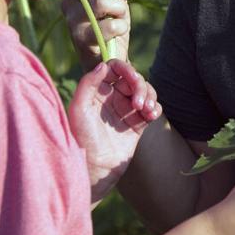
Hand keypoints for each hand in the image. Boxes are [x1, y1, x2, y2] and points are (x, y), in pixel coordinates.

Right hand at [63, 0, 132, 68]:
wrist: (109, 63)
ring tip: (121, 16)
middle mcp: (69, 2)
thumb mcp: (114, 2)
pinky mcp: (80, 39)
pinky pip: (108, 25)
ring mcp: (72, 21)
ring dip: (119, 8)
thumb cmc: (110, 30)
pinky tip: (119, 31)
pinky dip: (121, 26)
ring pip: (100, 2)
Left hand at [69, 59, 160, 203]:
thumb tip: (103, 65)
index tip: (132, 78)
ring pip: (146, 90)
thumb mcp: (79, 109)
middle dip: (140, 86)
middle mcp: (113, 96)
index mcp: (98, 89)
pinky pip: (153, 107)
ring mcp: (126, 109)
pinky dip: (156, 107)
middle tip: (138, 104)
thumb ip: (88, 84)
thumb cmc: (82, 138)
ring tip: (147, 110)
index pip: (115, 68)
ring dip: (150, 96)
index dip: (126, 69)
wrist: (95, 169)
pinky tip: (151, 115)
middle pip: (134, 78)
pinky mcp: (138, 123)